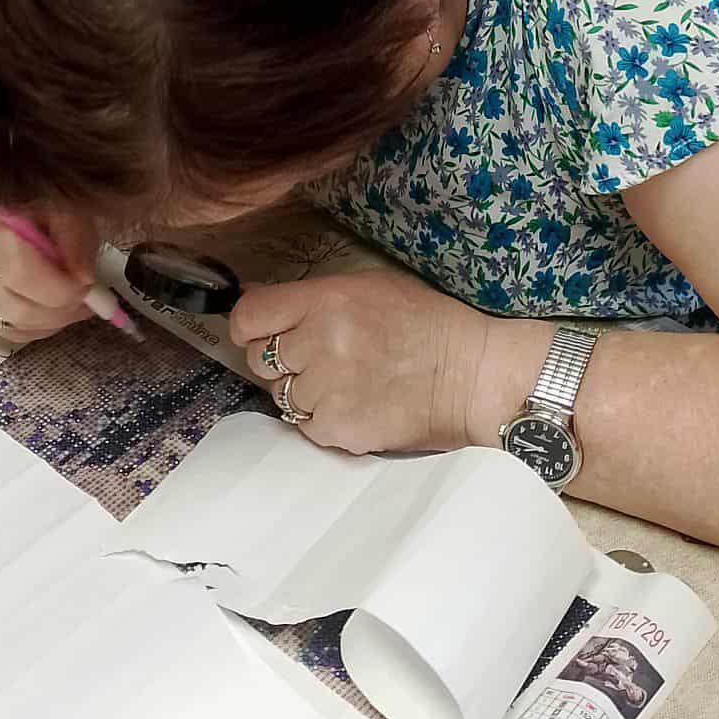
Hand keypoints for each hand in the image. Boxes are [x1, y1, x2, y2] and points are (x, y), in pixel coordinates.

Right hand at [0, 175, 95, 342]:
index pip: (20, 272)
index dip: (60, 289)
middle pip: (14, 308)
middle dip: (60, 311)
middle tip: (86, 299)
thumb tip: (85, 280)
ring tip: (70, 302)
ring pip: (6, 324)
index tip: (87, 286)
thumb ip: (75, 235)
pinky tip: (47, 309)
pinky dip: (29, 325)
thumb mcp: (58, 198)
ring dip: (48, 321)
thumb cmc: (24, 192)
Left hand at [230, 268, 489, 454]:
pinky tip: (356, 403)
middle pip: (258, 359)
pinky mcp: (337, 430)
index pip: (249, 316)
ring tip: (344, 381)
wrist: (470, 373)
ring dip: (303, 390)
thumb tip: (253, 298)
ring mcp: (325, 391)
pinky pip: (306, 425)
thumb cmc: (425, 322)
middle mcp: (317, 344)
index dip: (248, 325)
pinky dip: (323, 418)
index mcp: (324, 302)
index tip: (257, 331)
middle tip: (312, 357)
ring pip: (281, 395)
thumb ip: (309, 298)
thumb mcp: (366, 288)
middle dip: (278, 359)